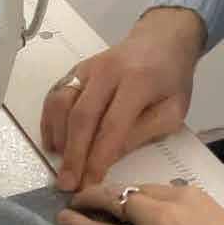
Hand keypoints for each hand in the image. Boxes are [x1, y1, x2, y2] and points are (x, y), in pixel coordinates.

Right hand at [40, 8, 205, 191]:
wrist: (161, 40)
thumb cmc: (171, 80)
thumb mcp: (173, 111)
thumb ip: (143, 132)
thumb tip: (109, 157)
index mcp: (137, 81)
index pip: (112, 126)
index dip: (98, 158)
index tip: (90, 184)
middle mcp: (107, 71)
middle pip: (82, 116)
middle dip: (73, 155)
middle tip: (67, 184)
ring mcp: (87, 68)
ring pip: (62, 104)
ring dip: (59, 138)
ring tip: (61, 164)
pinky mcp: (75, 69)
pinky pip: (55, 96)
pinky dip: (50, 121)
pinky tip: (54, 143)